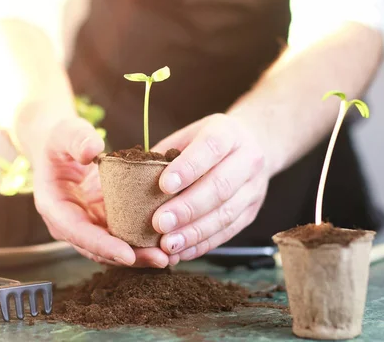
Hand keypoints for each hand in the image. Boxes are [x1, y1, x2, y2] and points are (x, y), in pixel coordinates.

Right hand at [32, 117, 176, 267]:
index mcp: (55, 207)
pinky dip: (143, 243)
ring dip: (140, 256)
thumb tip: (93, 151)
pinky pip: (123, 237)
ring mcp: (88, 225)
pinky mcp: (104, 221)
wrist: (61, 147)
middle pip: (99, 249)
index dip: (103, 245)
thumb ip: (78, 140)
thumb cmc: (61, 140)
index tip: (128, 254)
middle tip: (160, 259)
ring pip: (113, 249)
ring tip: (168, 257)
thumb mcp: (66, 133)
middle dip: (130, 257)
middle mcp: (71, 224)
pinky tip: (166, 243)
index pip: (79, 233)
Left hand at [152, 113, 268, 260]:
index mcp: (228, 133)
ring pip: (225, 214)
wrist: (252, 145)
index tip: (163, 185)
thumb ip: (165, 156)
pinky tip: (182, 251)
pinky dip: (203, 244)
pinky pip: (228, 232)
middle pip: (220, 187)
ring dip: (194, 232)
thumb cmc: (207, 142)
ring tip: (168, 244)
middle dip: (187, 208)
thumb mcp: (189, 136)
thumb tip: (130, 181)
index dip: (188, 167)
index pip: (211, 148)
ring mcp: (253, 188)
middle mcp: (247, 159)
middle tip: (159, 223)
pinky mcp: (251, 212)